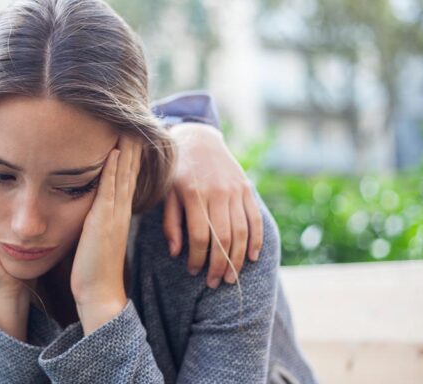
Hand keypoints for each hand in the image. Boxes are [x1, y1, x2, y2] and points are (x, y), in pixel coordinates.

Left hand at [71, 135, 140, 334]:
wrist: (98, 293)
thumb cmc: (93, 268)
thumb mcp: (95, 236)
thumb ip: (95, 218)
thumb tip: (87, 205)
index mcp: (118, 213)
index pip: (126, 177)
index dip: (130, 154)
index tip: (130, 132)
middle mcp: (119, 210)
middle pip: (130, 170)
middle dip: (132, 144)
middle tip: (136, 118)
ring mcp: (113, 214)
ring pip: (123, 174)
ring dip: (126, 149)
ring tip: (129, 123)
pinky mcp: (103, 220)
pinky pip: (110, 189)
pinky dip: (114, 168)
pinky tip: (114, 150)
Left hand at [163, 123, 262, 287]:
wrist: (198, 138)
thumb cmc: (175, 171)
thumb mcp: (165, 193)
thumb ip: (170, 223)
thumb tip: (176, 253)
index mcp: (193, 195)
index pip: (198, 236)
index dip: (197, 259)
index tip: (193, 272)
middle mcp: (216, 193)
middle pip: (222, 238)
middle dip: (219, 265)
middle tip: (216, 283)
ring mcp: (235, 190)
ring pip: (241, 232)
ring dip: (238, 259)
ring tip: (232, 277)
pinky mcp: (246, 188)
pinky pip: (255, 219)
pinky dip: (256, 240)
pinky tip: (251, 257)